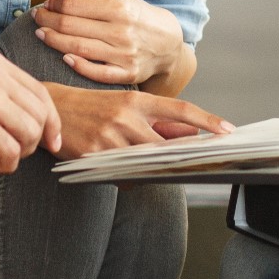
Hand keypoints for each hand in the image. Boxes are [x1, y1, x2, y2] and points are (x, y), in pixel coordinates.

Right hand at [0, 48, 62, 174]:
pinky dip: (3, 164)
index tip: (52, 143)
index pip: (40, 92)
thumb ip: (6, 100)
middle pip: (41, 113)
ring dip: (17, 153)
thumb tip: (49, 124)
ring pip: (31, 132)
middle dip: (33, 141)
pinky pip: (12, 151)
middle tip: (8, 151)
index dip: (52, 121)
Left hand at [32, 0, 185, 85]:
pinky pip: (97, 73)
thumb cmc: (137, 15)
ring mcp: (125, 55)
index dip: (55, 4)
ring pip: (79, 48)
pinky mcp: (127, 74)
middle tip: (37, 18)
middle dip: (48, 21)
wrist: (167, 43)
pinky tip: (63, 57)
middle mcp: (123, 31)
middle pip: (72, 26)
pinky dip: (78, 65)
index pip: (75, 5)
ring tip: (41, 34)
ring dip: (54, 41)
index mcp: (121, 7)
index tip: (46, 4)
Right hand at [45, 83, 233, 158]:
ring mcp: (110, 137)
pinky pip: (122, 176)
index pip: (180, 109)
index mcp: (137, 100)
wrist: (50, 108)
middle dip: (180, 157)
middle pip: (166, 145)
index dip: (207, 120)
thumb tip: (192, 134)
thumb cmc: (93, 107)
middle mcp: (126, 116)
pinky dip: (128, 178)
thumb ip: (158, 121)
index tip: (228, 130)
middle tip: (196, 165)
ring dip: (151, 170)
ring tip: (148, 166)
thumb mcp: (126, 106)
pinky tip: (121, 171)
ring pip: (146, 164)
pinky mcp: (94, 155)